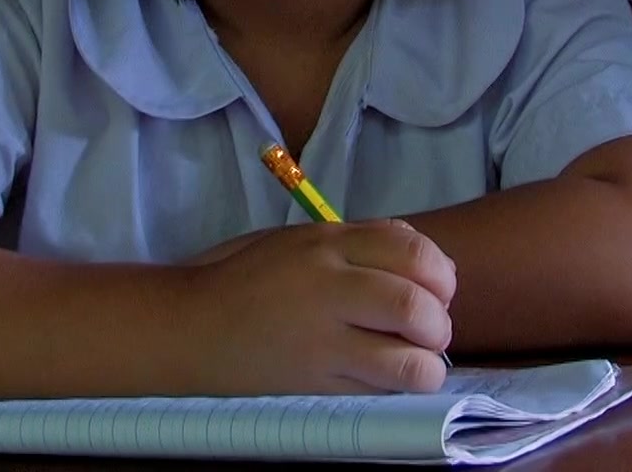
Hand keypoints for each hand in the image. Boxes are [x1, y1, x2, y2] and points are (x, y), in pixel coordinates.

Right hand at [180, 219, 455, 394]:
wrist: (190, 328)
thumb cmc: (249, 279)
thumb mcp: (302, 241)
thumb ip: (360, 244)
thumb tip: (427, 262)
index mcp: (326, 243)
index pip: (412, 250)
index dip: (441, 274)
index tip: (438, 289)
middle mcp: (327, 287)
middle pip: (415, 303)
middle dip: (439, 322)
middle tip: (432, 330)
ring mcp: (321, 340)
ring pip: (408, 358)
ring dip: (427, 363)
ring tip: (417, 361)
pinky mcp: (314, 383)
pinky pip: (379, 390)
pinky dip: (399, 386)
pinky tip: (389, 378)